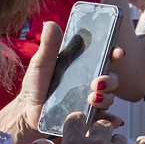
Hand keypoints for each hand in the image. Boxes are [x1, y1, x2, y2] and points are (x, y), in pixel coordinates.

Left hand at [0, 23, 116, 143]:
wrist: (27, 112)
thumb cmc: (35, 86)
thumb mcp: (41, 64)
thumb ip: (48, 46)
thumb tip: (50, 23)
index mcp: (84, 68)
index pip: (105, 58)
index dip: (114, 53)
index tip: (117, 52)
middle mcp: (92, 84)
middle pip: (112, 79)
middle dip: (111, 80)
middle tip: (99, 82)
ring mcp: (91, 102)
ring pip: (110, 98)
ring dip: (106, 98)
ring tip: (93, 98)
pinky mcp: (88, 118)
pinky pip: (104, 119)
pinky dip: (110, 119)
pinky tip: (113, 120)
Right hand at [35, 106, 144, 143]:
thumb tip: (38, 142)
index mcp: (75, 143)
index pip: (77, 118)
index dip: (78, 122)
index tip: (80, 128)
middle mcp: (96, 143)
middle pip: (102, 125)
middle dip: (98, 133)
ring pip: (119, 137)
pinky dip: (144, 142)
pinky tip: (144, 141)